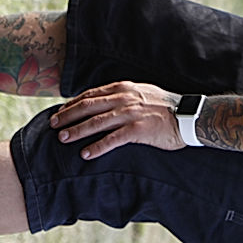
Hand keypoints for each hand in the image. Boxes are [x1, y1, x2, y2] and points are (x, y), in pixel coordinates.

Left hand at [49, 81, 184, 159]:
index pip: (90, 94)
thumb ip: (122, 96)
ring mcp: (131, 113)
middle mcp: (124, 98)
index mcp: (123, 88)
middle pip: (88, 106)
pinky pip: (113, 139)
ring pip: (97, 121)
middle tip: (52, 126)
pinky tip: (86, 154)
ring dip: (77, 130)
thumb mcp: (141, 93)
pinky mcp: (139, 129)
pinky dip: (98, 146)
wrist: (189, 116)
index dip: (72, 104)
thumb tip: (102, 103)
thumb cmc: (165, 108)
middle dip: (68, 116)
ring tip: (62, 139)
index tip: (59, 113)